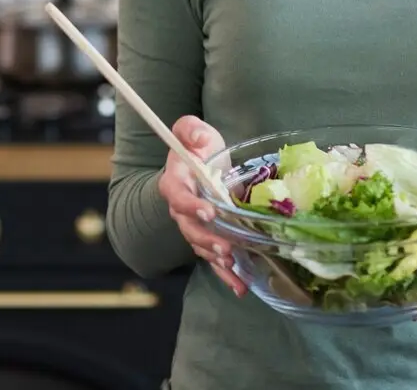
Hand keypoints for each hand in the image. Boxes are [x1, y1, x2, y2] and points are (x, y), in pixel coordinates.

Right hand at [156, 115, 246, 296]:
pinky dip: (225, 274)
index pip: (178, 195)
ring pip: (201, 246)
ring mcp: (194, 226)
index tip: (208, 211)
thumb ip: (190, 129)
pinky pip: (213, 259)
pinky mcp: (208, 237)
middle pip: (189, 228)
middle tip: (226, 248)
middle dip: (207, 240)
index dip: (191, 205)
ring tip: (234, 267)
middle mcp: (181, 208)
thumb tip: (196, 139)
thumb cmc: (197, 148)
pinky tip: (240, 286)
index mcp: (176, 181)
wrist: (198, 165)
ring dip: (216, 259)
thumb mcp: (194, 130)